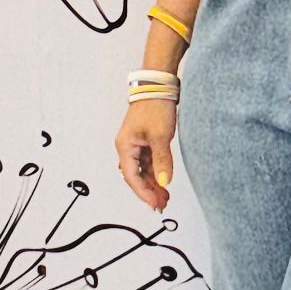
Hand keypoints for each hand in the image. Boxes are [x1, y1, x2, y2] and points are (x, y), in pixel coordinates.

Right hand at [116, 99, 175, 213]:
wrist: (159, 85)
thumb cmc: (155, 106)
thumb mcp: (160, 136)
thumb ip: (162, 161)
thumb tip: (164, 182)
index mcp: (125, 146)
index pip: (132, 177)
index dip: (143, 193)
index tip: (155, 203)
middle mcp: (128, 146)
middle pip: (136, 176)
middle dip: (149, 191)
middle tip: (162, 204)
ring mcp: (137, 144)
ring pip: (144, 170)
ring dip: (154, 183)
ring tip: (165, 197)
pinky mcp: (146, 140)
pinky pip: (149, 162)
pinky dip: (157, 172)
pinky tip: (164, 182)